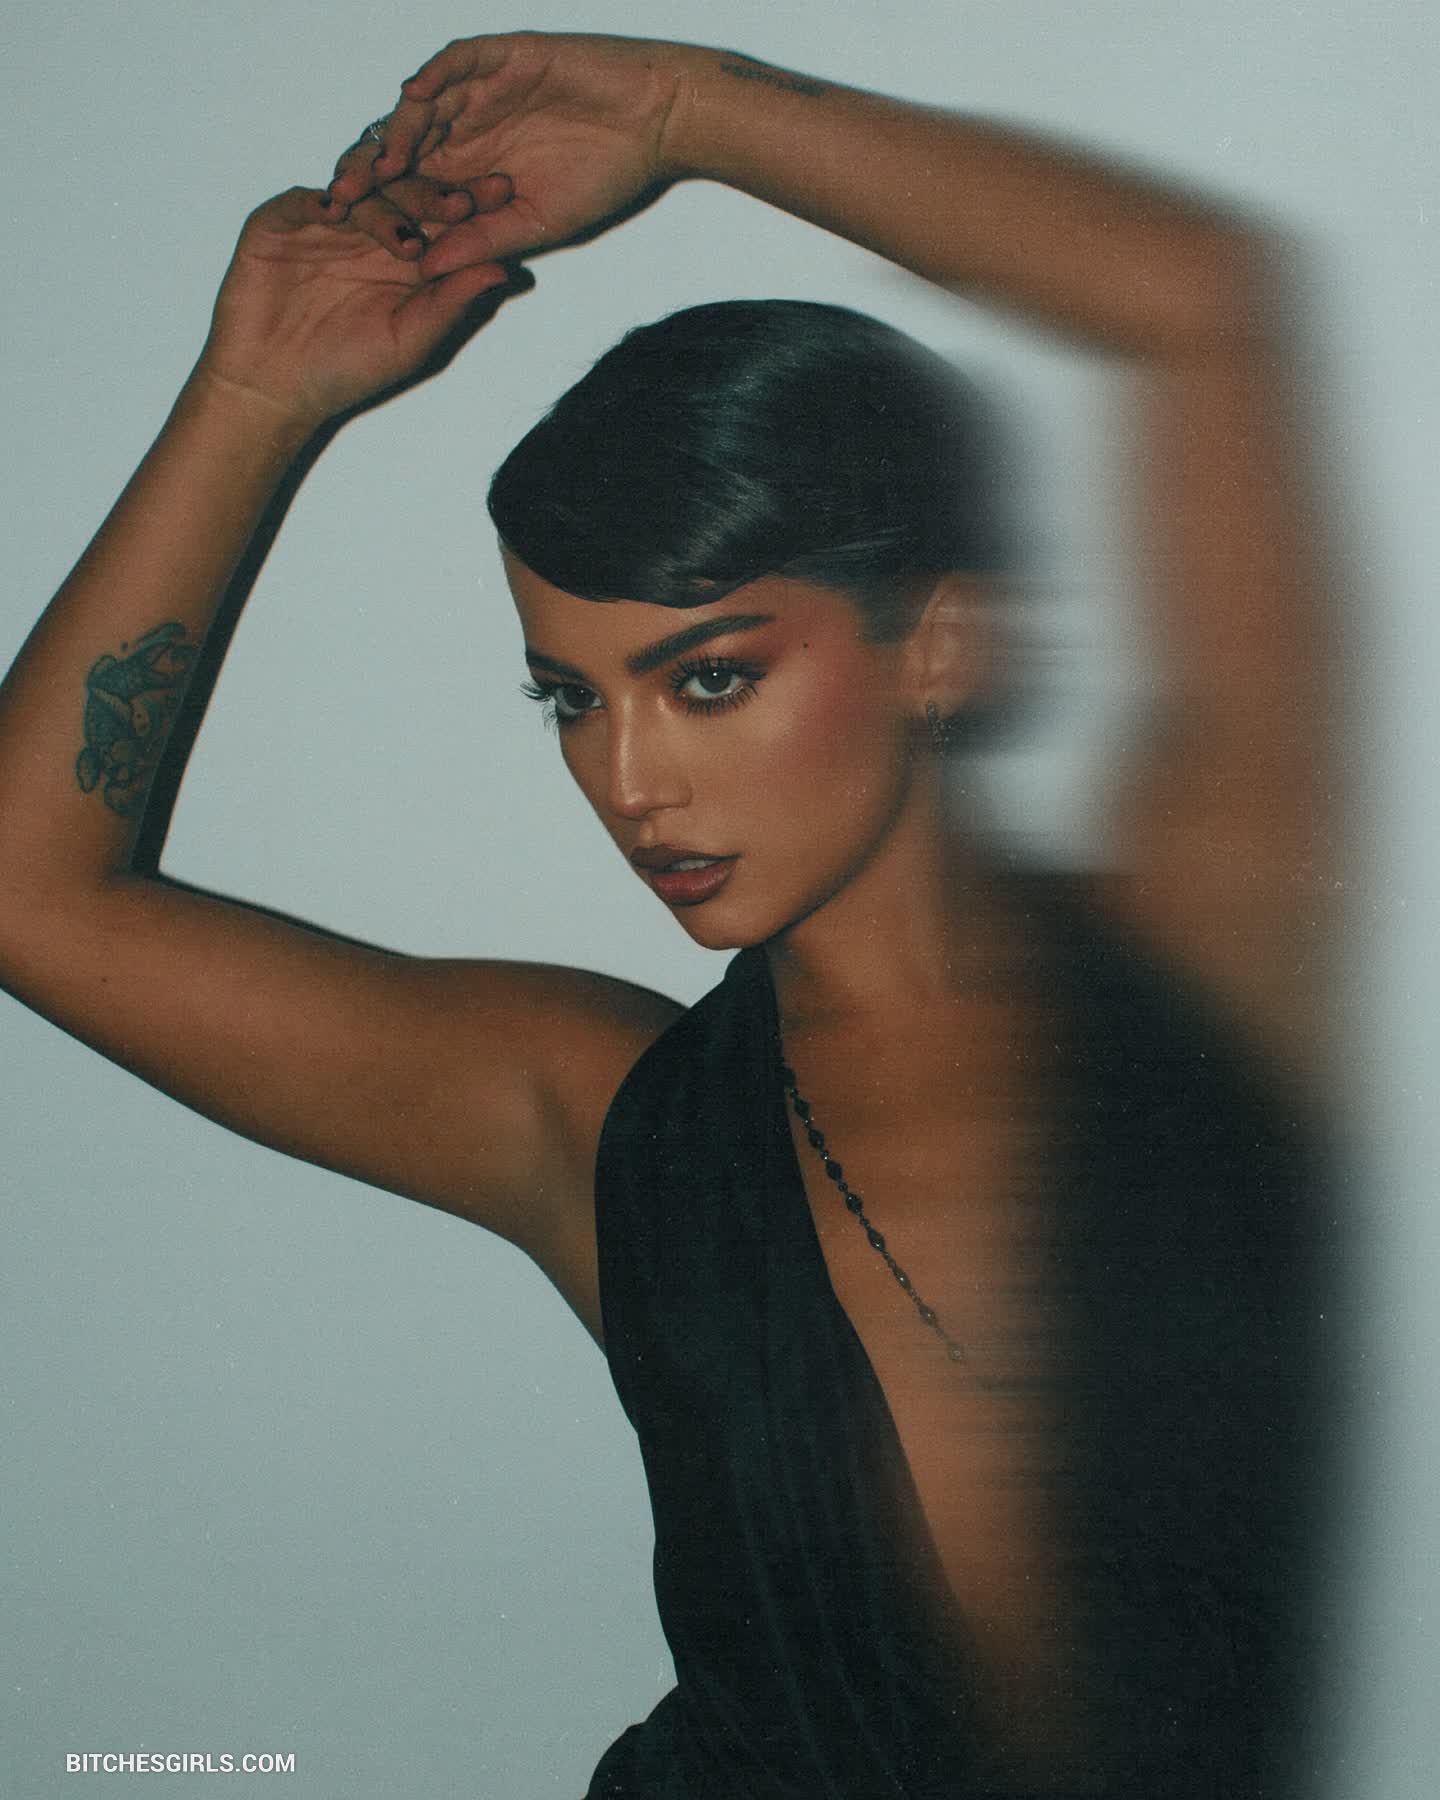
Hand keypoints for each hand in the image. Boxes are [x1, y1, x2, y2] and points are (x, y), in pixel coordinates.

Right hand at [195, 185, 514, 429]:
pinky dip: (321, 202)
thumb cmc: (349, 370)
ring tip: (405, 218)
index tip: (502, 198)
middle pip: (405, 193)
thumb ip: (452, 302)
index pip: (443, 217)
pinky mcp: (282, 219)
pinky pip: (304, 200)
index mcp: (409, 251)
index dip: (470, 206)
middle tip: (461, 202)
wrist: (276, 386)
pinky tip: (339, 209)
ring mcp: (326, 220)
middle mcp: (370, 227)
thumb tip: (505, 271)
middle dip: (434, 196)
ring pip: (360, 191)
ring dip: (383, 200)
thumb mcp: (411, 340)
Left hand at [329, 32, 693, 276]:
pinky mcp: (503, 56)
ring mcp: (482, 89)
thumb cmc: (605, 175)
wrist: (655, 123)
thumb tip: (425, 270)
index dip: (384, 209)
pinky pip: (458, 60)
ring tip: (377, 162)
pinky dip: (435, 75)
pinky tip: (412, 95)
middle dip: (372, 171)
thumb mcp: (535, 223)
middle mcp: (467, 127)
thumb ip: (480, 241)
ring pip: (421, 105)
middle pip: (403, 144)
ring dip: (395, 132)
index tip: (356, 236)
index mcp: (471, 170)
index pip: (413, 187)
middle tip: (344, 198)